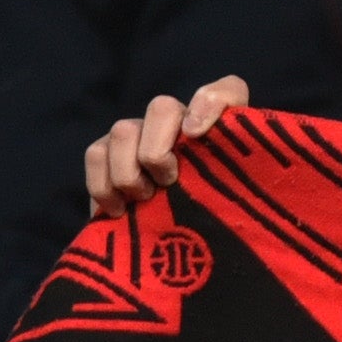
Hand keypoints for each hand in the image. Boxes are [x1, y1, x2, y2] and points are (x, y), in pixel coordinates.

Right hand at [86, 76, 247, 218]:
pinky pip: (95, 154)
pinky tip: (118, 210)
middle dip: (158, 149)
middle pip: (161, 107)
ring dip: (129, 171)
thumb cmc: (216, 220)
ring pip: (122, 130)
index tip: (196, 134)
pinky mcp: (108, 155)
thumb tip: (232, 170)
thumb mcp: (241, 204)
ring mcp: (141, 136)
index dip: (212, 103)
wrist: (175, 249)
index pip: (228, 91)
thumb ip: (247, 182)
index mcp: (219, 130)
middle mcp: (179, 124)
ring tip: (144, 199)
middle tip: (168, 183)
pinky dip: (102, 184)